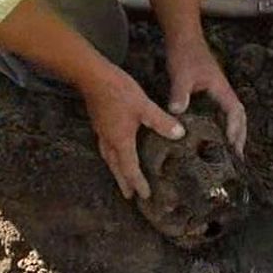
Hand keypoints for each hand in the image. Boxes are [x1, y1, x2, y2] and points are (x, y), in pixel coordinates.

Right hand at [81, 65, 184, 199]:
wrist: (92, 75)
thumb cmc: (118, 91)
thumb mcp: (144, 106)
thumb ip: (162, 122)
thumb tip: (180, 134)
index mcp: (120, 141)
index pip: (130, 168)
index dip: (138, 182)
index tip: (145, 195)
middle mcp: (109, 140)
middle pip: (116, 168)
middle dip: (123, 182)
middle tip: (129, 196)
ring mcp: (101, 132)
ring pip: (109, 158)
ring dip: (116, 170)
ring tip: (121, 178)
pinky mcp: (99, 123)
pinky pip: (105, 147)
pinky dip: (111, 156)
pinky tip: (115, 151)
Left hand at [167, 39, 246, 157]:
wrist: (183, 38)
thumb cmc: (185, 54)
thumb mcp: (181, 75)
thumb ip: (180, 94)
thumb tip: (176, 113)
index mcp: (222, 89)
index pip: (235, 112)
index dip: (235, 129)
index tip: (232, 145)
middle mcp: (224, 92)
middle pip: (240, 117)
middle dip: (240, 136)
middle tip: (237, 156)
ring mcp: (219, 93)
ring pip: (233, 115)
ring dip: (235, 132)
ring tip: (232, 151)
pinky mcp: (211, 93)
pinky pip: (223, 113)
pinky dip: (224, 126)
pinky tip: (216, 136)